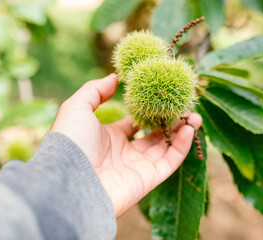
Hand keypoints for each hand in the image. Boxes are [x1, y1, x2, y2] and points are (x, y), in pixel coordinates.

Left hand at [51, 74, 201, 216]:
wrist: (68, 181)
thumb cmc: (70, 142)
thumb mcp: (77, 108)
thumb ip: (95, 90)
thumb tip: (114, 77)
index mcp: (110, 138)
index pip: (135, 123)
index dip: (149, 111)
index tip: (162, 97)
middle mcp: (125, 153)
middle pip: (154, 135)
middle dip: (170, 122)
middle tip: (184, 107)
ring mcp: (138, 167)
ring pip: (166, 147)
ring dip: (181, 132)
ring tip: (194, 116)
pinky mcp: (148, 179)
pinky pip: (170, 161)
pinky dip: (182, 146)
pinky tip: (189, 128)